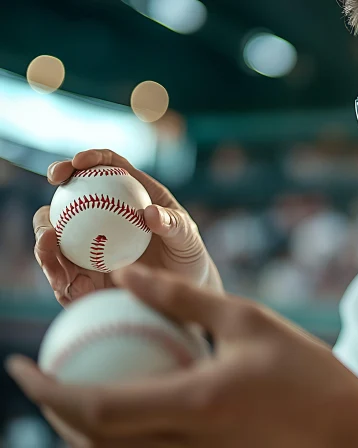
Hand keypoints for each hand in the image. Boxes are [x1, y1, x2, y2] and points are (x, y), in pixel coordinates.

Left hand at [5, 265, 357, 447]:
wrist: (347, 425)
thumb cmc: (303, 368)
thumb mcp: (247, 319)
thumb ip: (183, 298)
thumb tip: (125, 276)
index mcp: (192, 404)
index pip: (96, 406)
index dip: (48, 391)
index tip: (21, 366)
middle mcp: (185, 442)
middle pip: (93, 440)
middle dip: (53, 412)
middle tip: (39, 376)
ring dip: (81, 427)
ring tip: (71, 390)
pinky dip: (118, 433)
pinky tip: (124, 406)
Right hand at [33, 149, 222, 305]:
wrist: (185, 289)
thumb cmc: (188, 254)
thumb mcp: (187, 237)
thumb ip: (174, 224)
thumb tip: (150, 213)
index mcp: (128, 193)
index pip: (105, 167)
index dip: (88, 158)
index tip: (78, 163)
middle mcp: (101, 216)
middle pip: (67, 201)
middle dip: (53, 198)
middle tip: (52, 208)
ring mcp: (88, 246)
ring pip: (54, 241)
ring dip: (44, 244)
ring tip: (49, 245)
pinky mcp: (83, 275)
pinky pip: (64, 276)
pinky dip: (58, 276)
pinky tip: (65, 282)